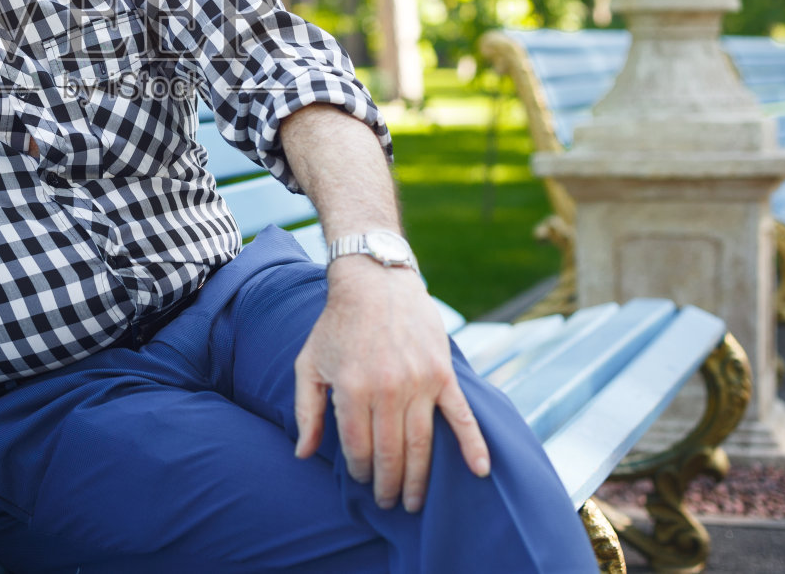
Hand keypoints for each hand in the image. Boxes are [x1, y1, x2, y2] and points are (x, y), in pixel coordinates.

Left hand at [293, 259, 490, 511]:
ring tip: (415, 502)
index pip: (358, 448)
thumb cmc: (336, 325)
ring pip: (422, 444)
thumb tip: (303, 454)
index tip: (360, 481)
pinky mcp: (443, 374)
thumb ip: (306, 411)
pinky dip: (473, 445)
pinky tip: (480, 471)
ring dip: (420, 479)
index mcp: (352, 389)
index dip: (359, 471)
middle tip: (389, 503)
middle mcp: (387, 389)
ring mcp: (419, 382)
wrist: (375, 281)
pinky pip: (461, 416)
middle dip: (389, 485)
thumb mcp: (309, 364)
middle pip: (391, 453)